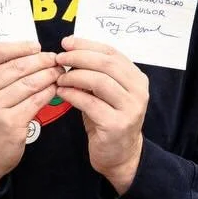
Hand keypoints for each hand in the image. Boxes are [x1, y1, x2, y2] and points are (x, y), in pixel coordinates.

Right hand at [0, 42, 60, 191]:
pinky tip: (54, 89)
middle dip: (40, 60)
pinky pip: (35, 101)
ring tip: (58, 73)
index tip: (36, 47)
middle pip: (15, 67)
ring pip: (28, 83)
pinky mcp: (10, 124)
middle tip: (55, 60)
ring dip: (48, 75)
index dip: (19, 46)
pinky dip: (48, 92)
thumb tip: (30, 52)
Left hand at [55, 36, 147, 194]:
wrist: (120, 155)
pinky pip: (90, 103)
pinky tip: (62, 92)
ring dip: (75, 76)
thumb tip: (70, 52)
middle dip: (79, 57)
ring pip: (100, 81)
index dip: (87, 44)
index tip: (66, 42)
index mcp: (136, 78)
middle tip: (59, 58)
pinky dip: (73, 94)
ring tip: (59, 77)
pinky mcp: (117, 125)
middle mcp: (138, 91)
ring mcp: (130, 108)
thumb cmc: (108, 120)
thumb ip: (96, 73)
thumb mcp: (106, 93)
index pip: (112, 53)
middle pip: (107, 64)